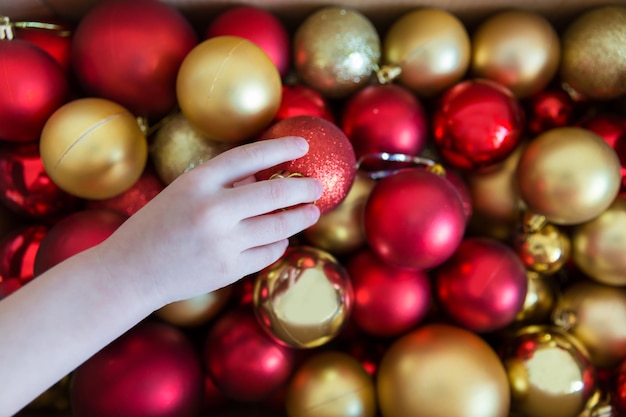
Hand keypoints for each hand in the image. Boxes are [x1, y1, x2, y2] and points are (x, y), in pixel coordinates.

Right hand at [95, 136, 321, 306]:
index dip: (279, 148)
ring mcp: (222, 242)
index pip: (248, 156)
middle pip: (274, 194)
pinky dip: (279, 243)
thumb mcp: (183, 192)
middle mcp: (212, 210)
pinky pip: (268, 252)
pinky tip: (282, 238)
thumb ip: (223, 181)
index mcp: (197, 182)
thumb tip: (264, 173)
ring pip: (278, 227)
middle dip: (303, 189)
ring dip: (300, 217)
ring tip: (312, 211)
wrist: (130, 272)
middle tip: (317, 187)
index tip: (302, 144)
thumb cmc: (157, 226)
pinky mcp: (228, 270)